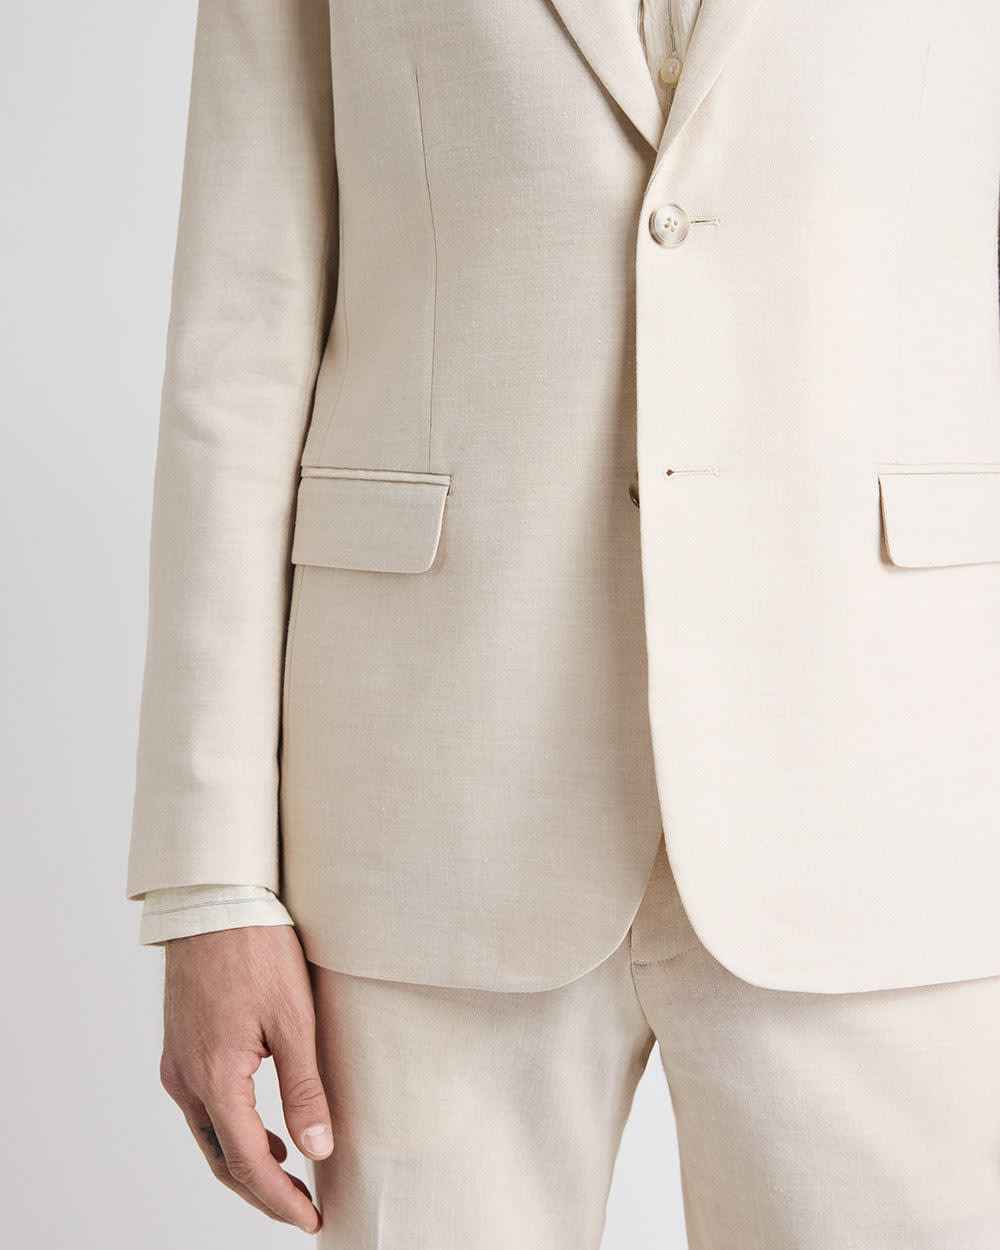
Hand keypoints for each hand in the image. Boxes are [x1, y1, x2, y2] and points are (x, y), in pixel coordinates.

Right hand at [158, 924, 332, 1233]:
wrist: (214, 902)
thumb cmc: (257, 950)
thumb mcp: (294, 1020)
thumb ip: (305, 1089)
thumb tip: (318, 1149)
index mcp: (215, 1078)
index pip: (247, 1162)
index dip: (279, 1199)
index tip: (311, 1218)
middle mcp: (186, 1078)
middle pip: (222, 1158)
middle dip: (261, 1191)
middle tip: (301, 1208)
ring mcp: (178, 1063)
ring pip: (209, 1135)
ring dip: (245, 1162)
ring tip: (287, 1175)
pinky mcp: (181, 1046)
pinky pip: (203, 1106)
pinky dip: (231, 1130)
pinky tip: (262, 1127)